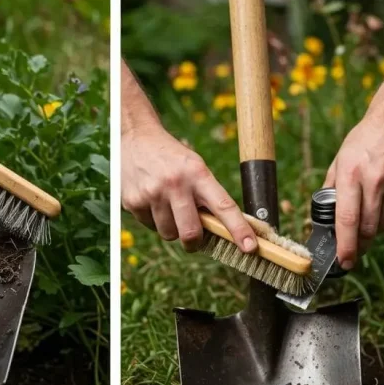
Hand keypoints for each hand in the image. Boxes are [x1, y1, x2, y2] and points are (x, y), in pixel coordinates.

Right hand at [121, 124, 256, 252]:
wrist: (136, 137)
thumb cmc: (174, 158)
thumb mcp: (196, 168)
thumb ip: (208, 196)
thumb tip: (224, 230)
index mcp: (198, 173)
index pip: (224, 206)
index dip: (239, 229)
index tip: (250, 247)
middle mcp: (175, 184)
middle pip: (191, 233)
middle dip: (195, 242)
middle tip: (194, 240)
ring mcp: (152, 193)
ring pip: (169, 234)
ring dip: (173, 230)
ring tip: (169, 208)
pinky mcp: (133, 202)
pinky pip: (150, 227)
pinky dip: (155, 221)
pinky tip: (153, 201)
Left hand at [323, 113, 383, 269]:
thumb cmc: (363, 141)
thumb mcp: (340, 160)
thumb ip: (331, 188)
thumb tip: (324, 217)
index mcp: (352, 174)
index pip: (347, 219)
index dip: (345, 245)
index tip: (344, 261)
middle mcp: (376, 181)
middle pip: (368, 228)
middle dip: (359, 244)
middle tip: (353, 250)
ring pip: (383, 224)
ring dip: (373, 229)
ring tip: (366, 218)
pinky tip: (382, 200)